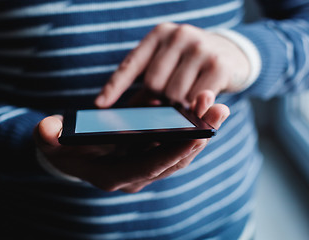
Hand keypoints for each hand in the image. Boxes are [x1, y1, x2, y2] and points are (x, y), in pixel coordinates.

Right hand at [34, 91, 229, 192]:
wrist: (69, 152)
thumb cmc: (61, 147)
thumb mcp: (51, 141)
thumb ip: (49, 136)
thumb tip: (48, 130)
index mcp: (113, 176)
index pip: (149, 167)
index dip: (173, 152)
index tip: (197, 135)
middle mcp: (135, 175)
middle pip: (173, 160)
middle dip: (197, 137)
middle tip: (217, 110)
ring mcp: (145, 166)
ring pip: (180, 153)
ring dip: (199, 130)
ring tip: (215, 104)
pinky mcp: (150, 154)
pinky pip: (176, 144)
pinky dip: (190, 127)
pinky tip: (199, 107)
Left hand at [95, 23, 249, 107]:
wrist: (232, 52)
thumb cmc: (190, 63)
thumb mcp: (168, 63)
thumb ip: (149, 83)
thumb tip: (129, 111)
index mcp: (159, 34)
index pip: (131, 64)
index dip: (114, 87)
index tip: (99, 106)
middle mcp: (178, 35)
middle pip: (153, 83)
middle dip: (159, 98)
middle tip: (170, 100)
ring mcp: (199, 48)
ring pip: (174, 94)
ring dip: (179, 104)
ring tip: (188, 96)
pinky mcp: (218, 65)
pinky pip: (196, 99)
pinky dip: (196, 106)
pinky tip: (203, 98)